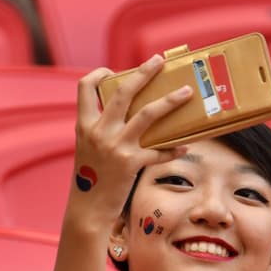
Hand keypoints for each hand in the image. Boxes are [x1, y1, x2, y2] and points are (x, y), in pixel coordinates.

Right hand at [70, 58, 191, 231]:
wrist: (87, 209)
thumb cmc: (91, 178)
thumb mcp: (88, 148)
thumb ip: (102, 129)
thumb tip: (129, 114)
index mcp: (84, 125)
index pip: (85, 87)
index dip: (99, 74)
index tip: (112, 70)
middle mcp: (99, 132)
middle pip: (123, 92)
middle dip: (144, 73)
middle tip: (160, 60)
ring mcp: (115, 147)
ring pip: (147, 114)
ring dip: (169, 101)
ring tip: (186, 92)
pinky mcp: (131, 164)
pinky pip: (158, 151)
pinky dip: (173, 149)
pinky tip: (185, 146)